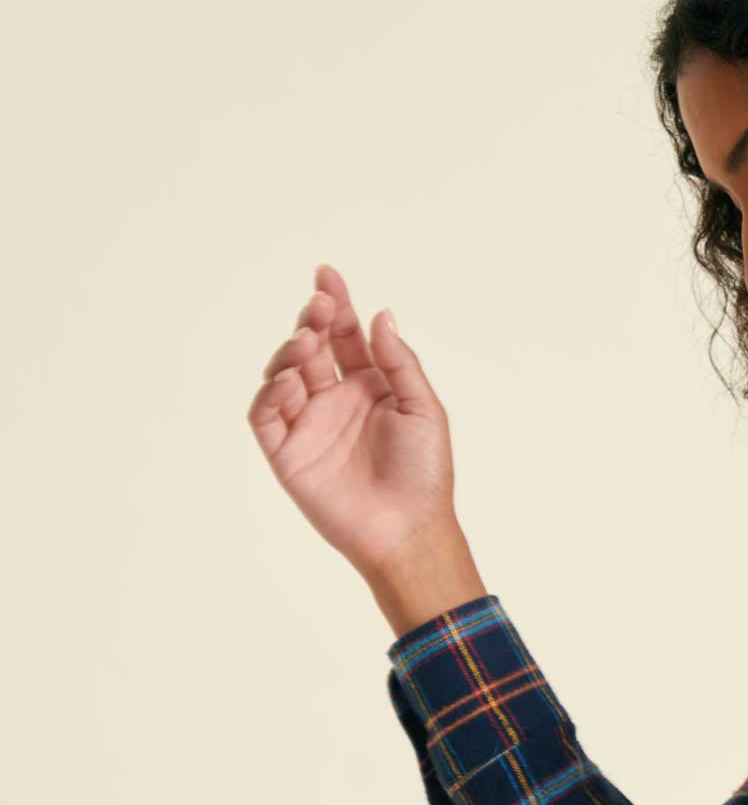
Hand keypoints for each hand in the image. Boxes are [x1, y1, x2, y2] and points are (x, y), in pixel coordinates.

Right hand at [245, 264, 464, 584]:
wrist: (409, 530)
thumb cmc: (425, 474)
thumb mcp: (422, 408)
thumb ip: (398, 362)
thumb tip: (380, 315)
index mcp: (369, 387)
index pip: (345, 337)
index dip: (335, 304)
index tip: (327, 274)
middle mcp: (335, 402)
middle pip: (311, 348)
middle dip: (311, 320)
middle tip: (318, 306)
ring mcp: (309, 426)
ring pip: (283, 374)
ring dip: (291, 351)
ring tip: (308, 343)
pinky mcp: (287, 455)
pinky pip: (265, 415)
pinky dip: (271, 394)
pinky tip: (292, 383)